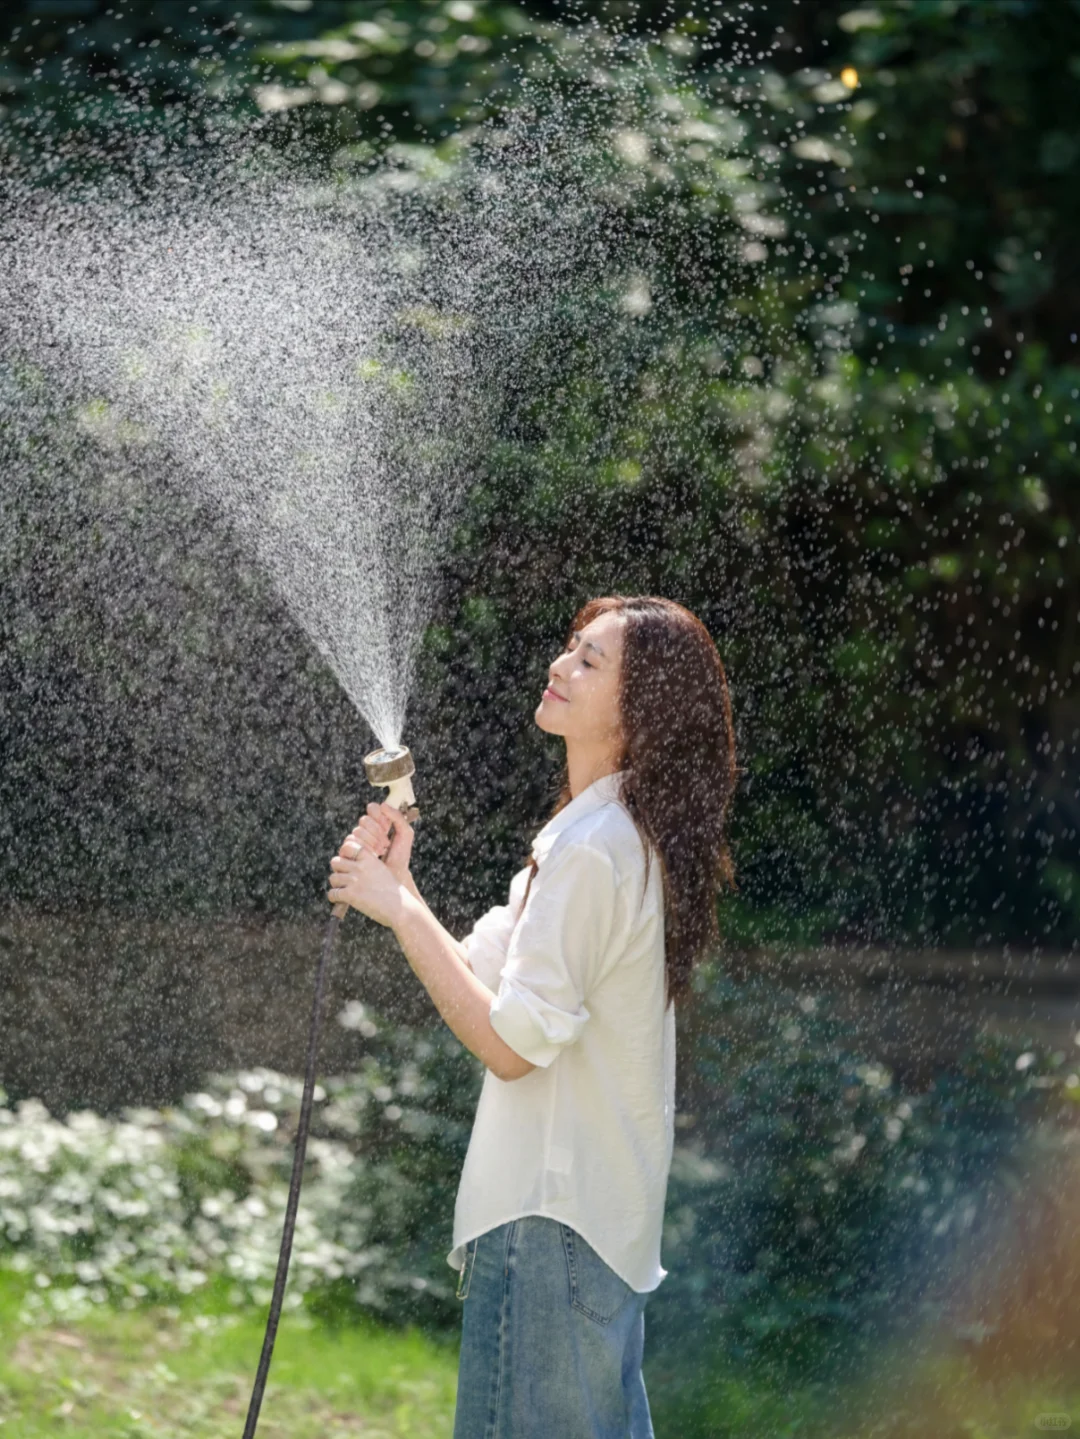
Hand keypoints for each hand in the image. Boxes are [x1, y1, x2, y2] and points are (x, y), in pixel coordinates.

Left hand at [328, 804, 412, 927]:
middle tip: (344, 879)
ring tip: (343, 891)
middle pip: (336, 861)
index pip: (348, 846)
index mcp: (370, 859)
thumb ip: (368, 866)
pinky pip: (332, 893)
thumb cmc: (394, 893)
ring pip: (333, 878)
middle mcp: (361, 867)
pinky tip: (341, 901)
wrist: (401, 908)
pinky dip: (334, 898)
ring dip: (336, 885)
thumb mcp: (383, 871)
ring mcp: (355, 880)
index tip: (348, 863)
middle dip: (338, 870)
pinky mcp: (350, 895)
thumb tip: (350, 867)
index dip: (344, 854)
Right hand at [345, 801, 414, 883]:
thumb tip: (382, 805)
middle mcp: (365, 831)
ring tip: (381, 852)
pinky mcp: (349, 854)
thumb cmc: (400, 857)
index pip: (373, 809)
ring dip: (371, 842)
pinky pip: (349, 844)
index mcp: (378, 824)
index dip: (379, 816)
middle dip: (377, 832)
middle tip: (386, 843)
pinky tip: (372, 856)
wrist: (395, 877)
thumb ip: (398, 817)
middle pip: (363, 820)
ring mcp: (356, 842)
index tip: (387, 826)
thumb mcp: (405, 834)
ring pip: (356, 832)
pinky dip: (363, 849)